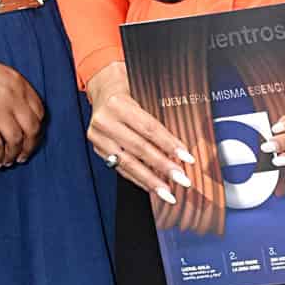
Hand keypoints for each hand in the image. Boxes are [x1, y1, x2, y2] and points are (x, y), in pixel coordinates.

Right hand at [0, 42, 45, 167]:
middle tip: (23, 156)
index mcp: (18, 82)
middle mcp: (12, 96)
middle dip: (30, 146)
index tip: (31, 138)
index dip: (37, 129)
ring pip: (15, 140)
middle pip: (32, 128)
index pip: (39, 111)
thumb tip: (18, 114)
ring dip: (13, 155)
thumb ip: (12, 91)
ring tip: (8, 161)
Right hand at [85, 61, 195, 203]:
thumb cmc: (129, 93)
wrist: (102, 92)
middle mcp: (106, 121)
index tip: (187, 158)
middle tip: (182, 180)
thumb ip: (158, 120)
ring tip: (168, 192)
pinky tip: (151, 186)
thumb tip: (181, 147)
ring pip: (128, 163)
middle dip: (163, 167)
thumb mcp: (143, 97)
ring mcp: (99, 137)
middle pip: (140, 148)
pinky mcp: (97, 149)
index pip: (149, 128)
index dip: (170, 144)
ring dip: (151, 180)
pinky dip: (138, 178)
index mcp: (119, 104)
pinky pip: (120, 168)